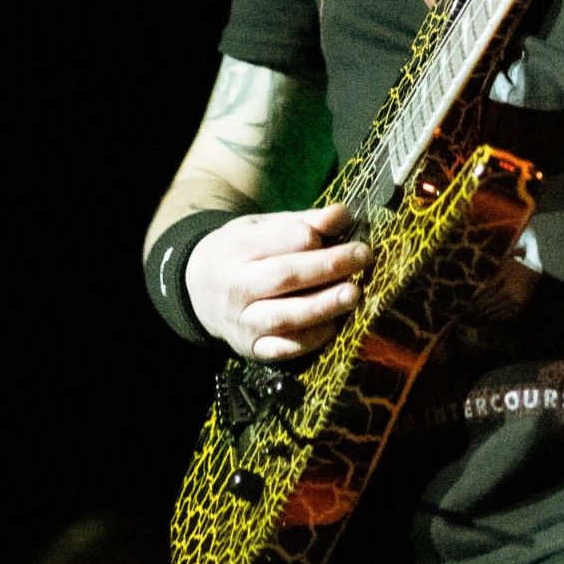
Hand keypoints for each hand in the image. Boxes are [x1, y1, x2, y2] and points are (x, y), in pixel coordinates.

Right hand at [185, 202, 370, 359]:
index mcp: (237, 248)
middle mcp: (236, 287)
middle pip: (285, 276)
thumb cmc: (245, 252)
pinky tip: (335, 323)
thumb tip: (344, 215)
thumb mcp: (264, 226)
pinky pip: (284, 348)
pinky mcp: (251, 348)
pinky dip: (312, 339)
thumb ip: (305, 221)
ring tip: (354, 293)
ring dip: (324, 306)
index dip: (315, 235)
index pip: (282, 239)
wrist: (200, 289)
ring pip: (285, 317)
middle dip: (328, 266)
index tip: (345, 228)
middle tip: (363, 257)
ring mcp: (241, 321)